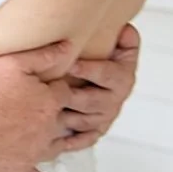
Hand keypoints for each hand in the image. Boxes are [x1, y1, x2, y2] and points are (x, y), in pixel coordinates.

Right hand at [0, 40, 75, 171]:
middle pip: (67, 121)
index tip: (53, 87)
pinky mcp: (19, 170)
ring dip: (58, 143)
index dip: (61, 88)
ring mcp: (35, 152)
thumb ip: (43, 55)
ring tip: (55, 139)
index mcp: (49, 102)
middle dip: (65, 115)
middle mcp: (49, 129)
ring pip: (57, 148)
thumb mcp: (12, 62)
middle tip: (58, 112)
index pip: (67, 93)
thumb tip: (69, 46)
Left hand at [56, 23, 140, 154]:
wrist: (109, 80)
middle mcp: (114, 100)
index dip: (90, 70)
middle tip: (53, 91)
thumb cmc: (109, 59)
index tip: (72, 65)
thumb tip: (124, 29)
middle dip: (73, 96)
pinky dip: (71, 142)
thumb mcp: (122, 46)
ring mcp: (104, 118)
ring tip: (46, 113)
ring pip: (84, 121)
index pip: (107, 75)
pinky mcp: (95, 132)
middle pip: (93, 101)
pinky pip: (83, 140)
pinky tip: (55, 141)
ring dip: (66, 118)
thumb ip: (125, 38)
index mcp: (122, 78)